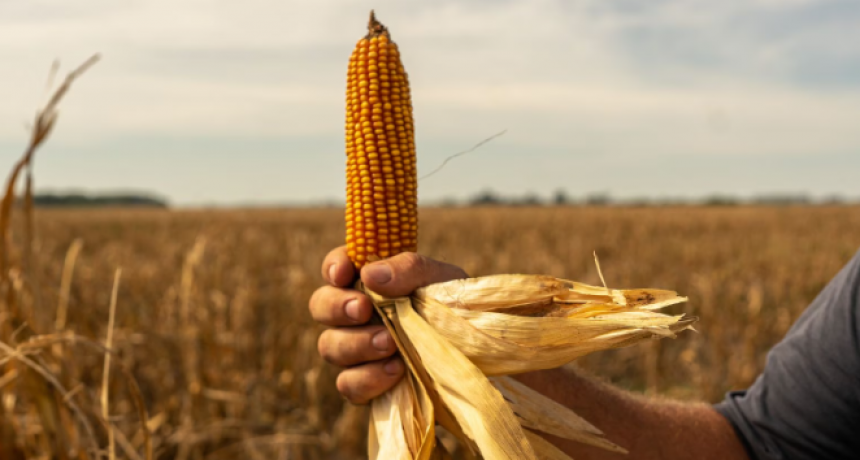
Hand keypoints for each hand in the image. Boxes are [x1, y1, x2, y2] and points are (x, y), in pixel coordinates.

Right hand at [310, 247, 467, 403]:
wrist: (477, 350)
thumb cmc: (454, 303)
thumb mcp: (441, 277)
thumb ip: (408, 269)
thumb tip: (370, 275)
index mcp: (369, 280)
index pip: (336, 267)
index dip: (333, 267)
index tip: (345, 273)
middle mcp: (354, 314)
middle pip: (320, 306)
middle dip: (337, 307)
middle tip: (363, 309)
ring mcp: (356, 351)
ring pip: (330, 346)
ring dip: (356, 344)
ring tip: (389, 343)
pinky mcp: (366, 384)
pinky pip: (349, 385)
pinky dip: (368, 379)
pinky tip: (396, 371)